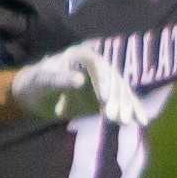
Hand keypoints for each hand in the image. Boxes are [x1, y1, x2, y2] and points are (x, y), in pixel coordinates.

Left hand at [9, 45, 148, 123]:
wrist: (34, 96)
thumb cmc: (35, 85)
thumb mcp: (43, 82)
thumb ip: (60, 80)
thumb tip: (80, 80)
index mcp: (82, 55)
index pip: (98, 65)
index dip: (104, 81)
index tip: (104, 99)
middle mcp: (97, 65)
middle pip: (113, 79)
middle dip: (116, 98)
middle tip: (115, 117)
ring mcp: (104, 80)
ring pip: (121, 91)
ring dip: (126, 106)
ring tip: (125, 122)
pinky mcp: (108, 95)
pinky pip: (123, 101)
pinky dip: (133, 110)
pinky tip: (142, 121)